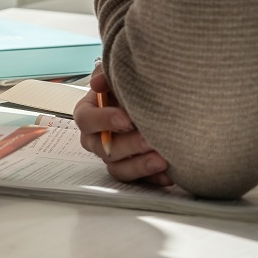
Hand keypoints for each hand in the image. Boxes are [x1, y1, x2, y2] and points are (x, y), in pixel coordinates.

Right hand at [72, 65, 171, 185]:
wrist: (151, 104)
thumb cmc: (128, 90)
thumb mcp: (116, 77)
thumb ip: (106, 75)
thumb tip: (98, 83)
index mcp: (88, 116)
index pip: (86, 120)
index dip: (104, 120)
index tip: (127, 119)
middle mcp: (97, 140)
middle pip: (104, 148)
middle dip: (129, 145)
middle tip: (149, 139)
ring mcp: (114, 158)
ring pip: (119, 169)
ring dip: (140, 165)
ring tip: (163, 159)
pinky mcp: (133, 171)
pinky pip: (140, 181)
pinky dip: (156, 178)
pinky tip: (171, 173)